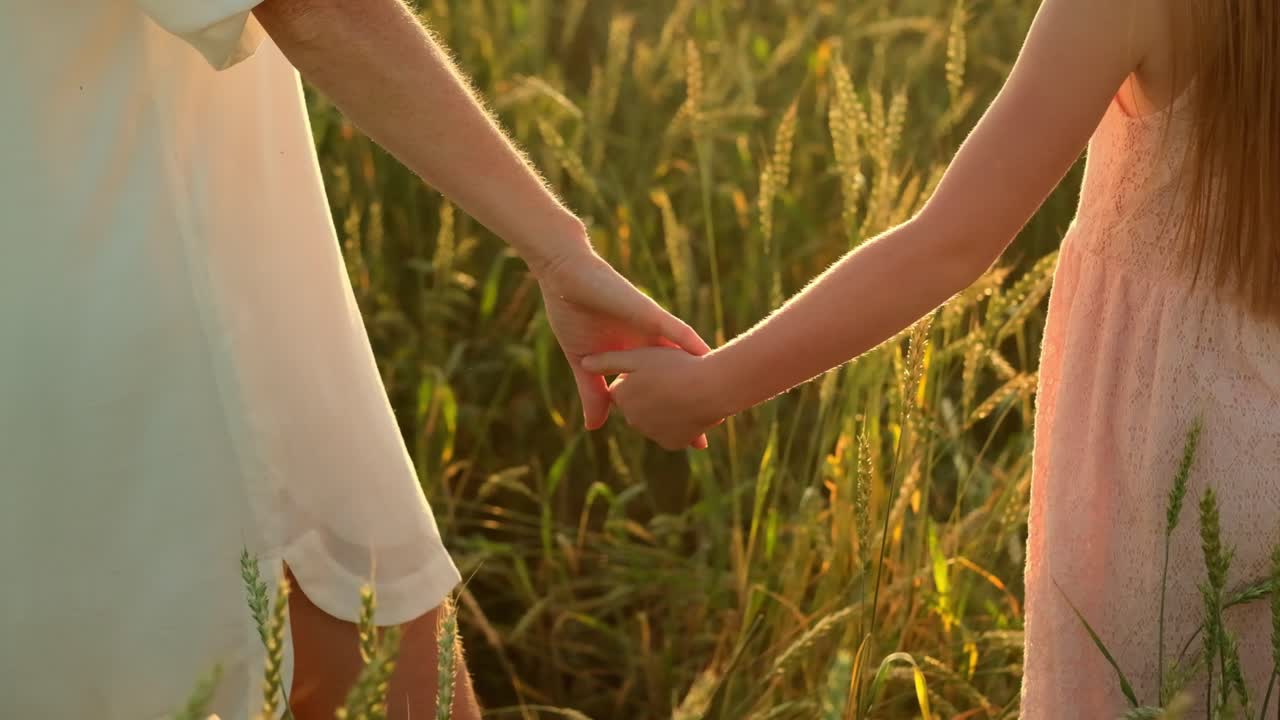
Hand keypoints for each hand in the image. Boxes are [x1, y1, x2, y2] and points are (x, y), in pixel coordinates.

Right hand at [533, 246, 712, 446]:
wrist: (565, 278)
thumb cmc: (573, 316)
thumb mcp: (584, 364)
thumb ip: (594, 393)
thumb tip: (596, 427)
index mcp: (636, 357)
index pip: (660, 389)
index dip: (673, 413)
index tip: (692, 440)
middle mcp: (650, 344)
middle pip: (679, 375)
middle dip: (695, 400)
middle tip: (715, 427)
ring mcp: (650, 327)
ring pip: (683, 352)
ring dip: (701, 371)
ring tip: (724, 393)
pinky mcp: (645, 310)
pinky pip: (670, 326)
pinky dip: (686, 340)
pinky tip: (705, 354)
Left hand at [581, 347, 727, 450]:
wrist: (711, 388)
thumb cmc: (675, 366)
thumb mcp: (638, 356)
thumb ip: (608, 360)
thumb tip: (583, 363)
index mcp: (621, 396)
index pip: (622, 387)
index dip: (640, 374)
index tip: (655, 367)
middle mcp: (631, 418)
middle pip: (638, 404)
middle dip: (650, 394)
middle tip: (672, 378)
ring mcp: (651, 433)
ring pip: (655, 418)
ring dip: (665, 408)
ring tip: (685, 391)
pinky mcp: (671, 443)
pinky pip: (671, 432)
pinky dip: (679, 423)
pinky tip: (691, 408)